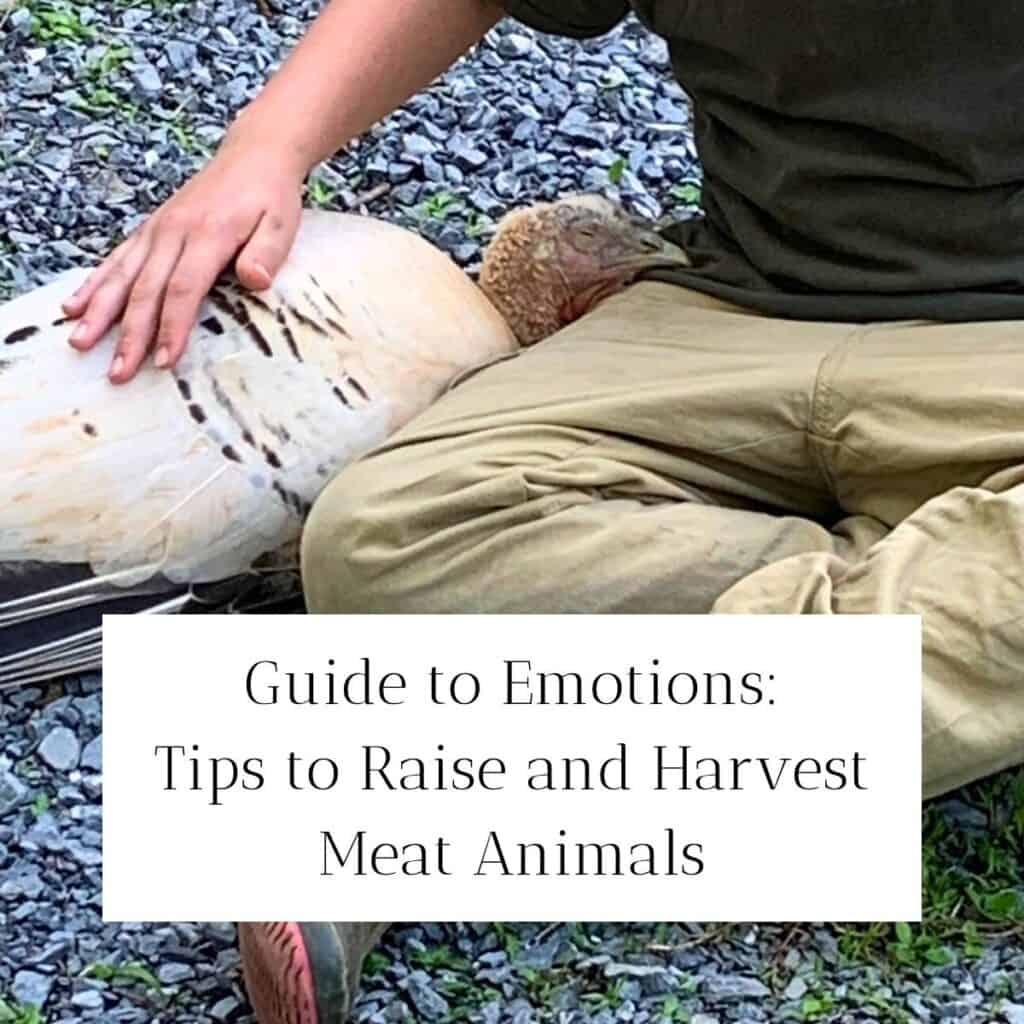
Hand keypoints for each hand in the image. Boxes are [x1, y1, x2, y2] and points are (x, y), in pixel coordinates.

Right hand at [63, 134, 305, 382]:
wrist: (255, 155)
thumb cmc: (271, 197)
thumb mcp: (282, 224)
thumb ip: (267, 253)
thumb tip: (255, 280)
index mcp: (208, 235)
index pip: (184, 289)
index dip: (172, 327)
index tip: (164, 360)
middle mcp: (174, 232)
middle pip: (147, 289)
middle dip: (130, 334)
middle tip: (118, 371)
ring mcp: (158, 230)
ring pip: (123, 275)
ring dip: (100, 311)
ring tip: (81, 342)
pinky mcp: (151, 229)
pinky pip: (117, 259)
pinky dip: (94, 283)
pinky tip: (74, 306)